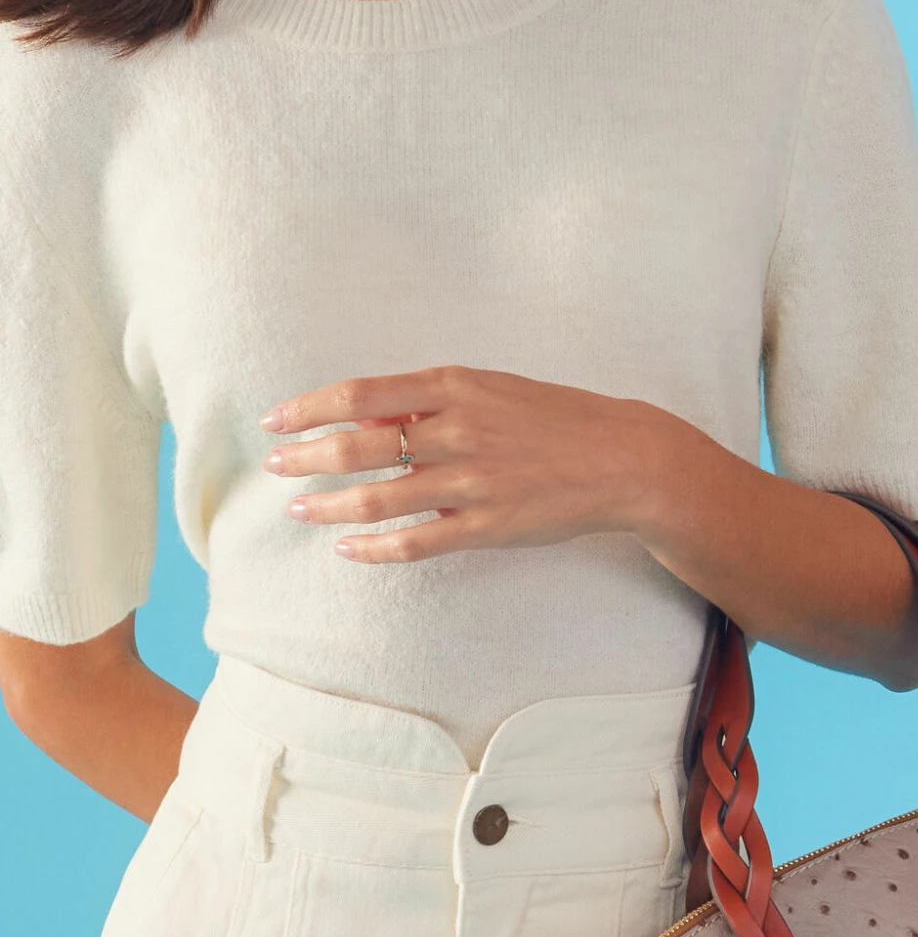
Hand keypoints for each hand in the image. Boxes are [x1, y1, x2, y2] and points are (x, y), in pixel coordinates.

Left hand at [260, 364, 670, 562]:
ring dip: (328, 506)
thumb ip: (430, 403)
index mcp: (455, 387)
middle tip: (275, 467)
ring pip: (378, 498)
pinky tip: (348, 549)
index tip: (275, 420)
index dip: (308, 408)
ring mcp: (472, 482)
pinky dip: (373, 548)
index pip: (360, 395)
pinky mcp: (488, 526)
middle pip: (357, 447)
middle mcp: (458, 431)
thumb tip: (367, 419)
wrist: (623, 458)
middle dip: (305, 459)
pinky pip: (415, 542)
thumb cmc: (553, 419)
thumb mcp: (491, 390)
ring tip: (301, 510)